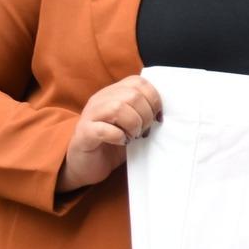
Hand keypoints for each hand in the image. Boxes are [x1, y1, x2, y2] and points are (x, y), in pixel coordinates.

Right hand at [59, 74, 162, 192]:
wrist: (84, 166)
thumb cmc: (111, 144)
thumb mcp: (131, 125)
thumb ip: (143, 113)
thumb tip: (165, 113)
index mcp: (113, 93)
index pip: (138, 82)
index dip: (154, 98)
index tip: (158, 117)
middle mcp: (100, 100)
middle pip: (132, 95)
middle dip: (146, 114)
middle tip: (144, 131)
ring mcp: (89, 116)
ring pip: (118, 107)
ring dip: (133, 124)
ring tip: (133, 136)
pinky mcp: (83, 134)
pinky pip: (103, 129)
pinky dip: (118, 136)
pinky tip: (122, 142)